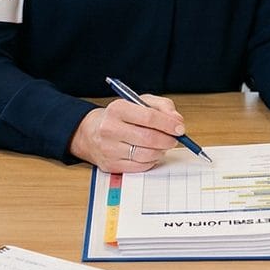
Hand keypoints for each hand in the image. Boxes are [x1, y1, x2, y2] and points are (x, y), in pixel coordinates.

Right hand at [68, 93, 188, 170]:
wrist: (90, 133)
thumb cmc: (119, 117)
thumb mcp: (139, 102)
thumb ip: (162, 106)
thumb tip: (177, 120)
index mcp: (117, 109)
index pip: (149, 117)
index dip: (169, 124)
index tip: (180, 128)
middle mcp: (110, 129)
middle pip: (149, 138)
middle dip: (168, 140)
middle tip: (174, 139)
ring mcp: (108, 149)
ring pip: (146, 155)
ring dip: (160, 151)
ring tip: (162, 145)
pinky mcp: (110, 165)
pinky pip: (140, 167)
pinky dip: (151, 161)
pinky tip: (150, 154)